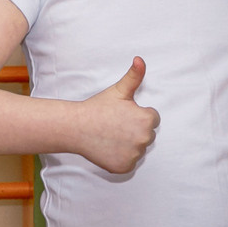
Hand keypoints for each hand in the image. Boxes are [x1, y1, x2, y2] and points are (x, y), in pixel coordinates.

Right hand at [79, 57, 158, 173]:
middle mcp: (144, 139)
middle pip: (147, 136)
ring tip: (111, 137)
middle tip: (114, 126)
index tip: (121, 116)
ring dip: (128, 146)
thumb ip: (134, 76)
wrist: (75, 127)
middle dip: (134, 131)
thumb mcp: (118, 90)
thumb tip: (140, 59)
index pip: (152, 120)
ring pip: (138, 150)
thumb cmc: (97, 108)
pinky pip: (129, 163)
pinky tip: (108, 149)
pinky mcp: (124, 167)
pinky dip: (121, 158)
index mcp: (147, 119)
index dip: (137, 116)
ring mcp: (134, 155)